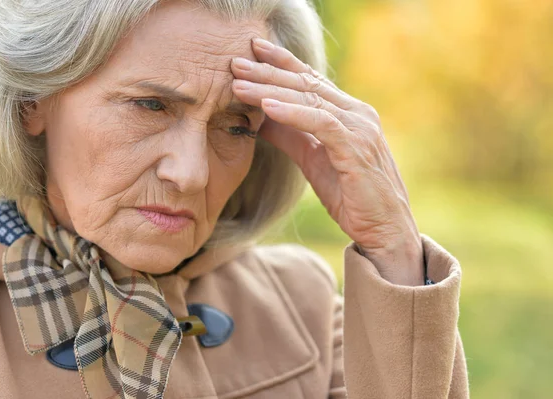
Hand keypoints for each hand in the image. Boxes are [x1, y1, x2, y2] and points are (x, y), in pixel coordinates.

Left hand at [231, 38, 423, 285]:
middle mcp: (357, 113)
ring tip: (239, 84)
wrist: (385, 230)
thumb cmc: (351, 196)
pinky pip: (320, 123)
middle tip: (235, 62)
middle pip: (306, 84)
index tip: (253, 49)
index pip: (310, 80)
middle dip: (268, 71)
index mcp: (348, 113)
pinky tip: (266, 108)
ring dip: (271, 90)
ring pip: (309, 99)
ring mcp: (359, 128)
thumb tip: (260, 118)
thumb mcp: (312, 160)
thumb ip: (291, 136)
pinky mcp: (356, 148)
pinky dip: (292, 113)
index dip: (281, 62)